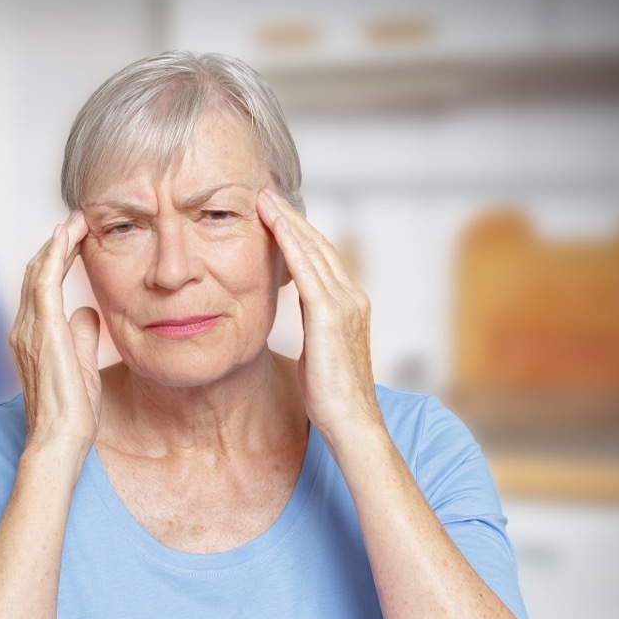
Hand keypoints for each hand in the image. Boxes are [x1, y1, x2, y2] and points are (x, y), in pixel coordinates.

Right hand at [9, 210, 101, 462]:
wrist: (61, 440)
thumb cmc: (72, 413)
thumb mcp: (82, 366)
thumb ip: (82, 336)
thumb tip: (88, 311)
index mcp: (33, 336)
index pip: (42, 287)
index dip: (57, 259)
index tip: (76, 237)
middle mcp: (24, 328)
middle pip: (35, 273)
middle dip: (55, 243)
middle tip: (77, 217)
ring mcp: (29, 328)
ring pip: (37, 271)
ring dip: (57, 241)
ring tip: (76, 218)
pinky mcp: (42, 330)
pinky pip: (44, 281)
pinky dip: (54, 254)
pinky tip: (67, 235)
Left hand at [257, 190, 381, 445]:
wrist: (351, 425)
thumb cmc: (331, 398)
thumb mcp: (318, 352)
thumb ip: (313, 327)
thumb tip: (297, 314)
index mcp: (350, 306)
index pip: (324, 260)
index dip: (301, 234)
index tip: (277, 214)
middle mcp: (353, 298)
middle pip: (320, 246)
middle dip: (293, 218)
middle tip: (267, 193)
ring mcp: (346, 305)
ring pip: (314, 250)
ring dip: (288, 221)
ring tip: (265, 199)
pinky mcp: (330, 316)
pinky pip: (308, 270)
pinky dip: (291, 243)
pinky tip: (272, 225)